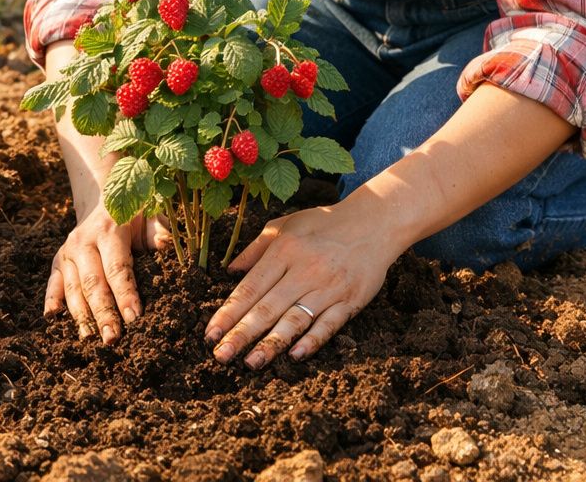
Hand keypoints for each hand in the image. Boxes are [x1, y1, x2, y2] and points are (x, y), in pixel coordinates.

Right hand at [45, 207, 169, 342]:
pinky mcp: (58, 261)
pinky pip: (53, 283)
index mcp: (109, 230)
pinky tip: (53, 317)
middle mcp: (83, 242)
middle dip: (103, 313)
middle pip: (93, 283)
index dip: (125, 293)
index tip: (134, 317)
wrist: (103, 203)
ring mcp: (67, 252)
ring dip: (81, 315)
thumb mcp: (148, 218)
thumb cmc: (134, 217)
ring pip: (72, 288)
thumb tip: (166, 244)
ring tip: (90, 338)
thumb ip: (158, 231)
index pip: (117, 267)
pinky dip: (51, 299)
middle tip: (112, 338)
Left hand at [204, 204, 400, 367]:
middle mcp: (304, 269)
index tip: (211, 334)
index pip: (250, 287)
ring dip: (272, 343)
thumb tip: (230, 270)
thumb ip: (256, 247)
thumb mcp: (285, 225)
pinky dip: (313, 340)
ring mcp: (328, 286)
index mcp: (284, 250)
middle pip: (267, 307)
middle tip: (221, 356)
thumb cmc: (324, 224)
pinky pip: (329, 323)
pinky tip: (296, 355)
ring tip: (251, 363)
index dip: (229, 313)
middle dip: (242, 334)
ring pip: (295, 319)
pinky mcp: (350, 300)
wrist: (375, 222)